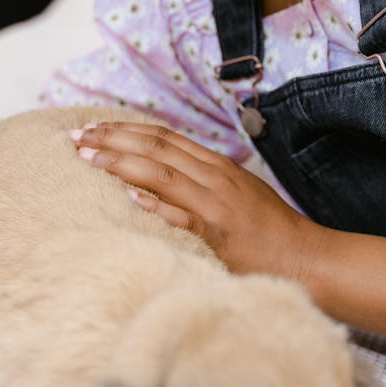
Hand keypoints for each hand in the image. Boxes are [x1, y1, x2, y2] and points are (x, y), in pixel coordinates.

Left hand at [71, 121, 323, 282]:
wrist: (309, 259)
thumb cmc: (270, 234)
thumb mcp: (236, 197)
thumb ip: (202, 186)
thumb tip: (156, 186)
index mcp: (217, 166)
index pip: (163, 136)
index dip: (126, 129)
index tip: (93, 127)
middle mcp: (215, 176)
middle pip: (156, 146)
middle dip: (113, 138)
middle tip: (76, 136)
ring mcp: (218, 201)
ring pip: (162, 171)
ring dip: (121, 161)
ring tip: (87, 156)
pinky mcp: (220, 231)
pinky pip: (183, 214)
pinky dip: (155, 203)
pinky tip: (129, 197)